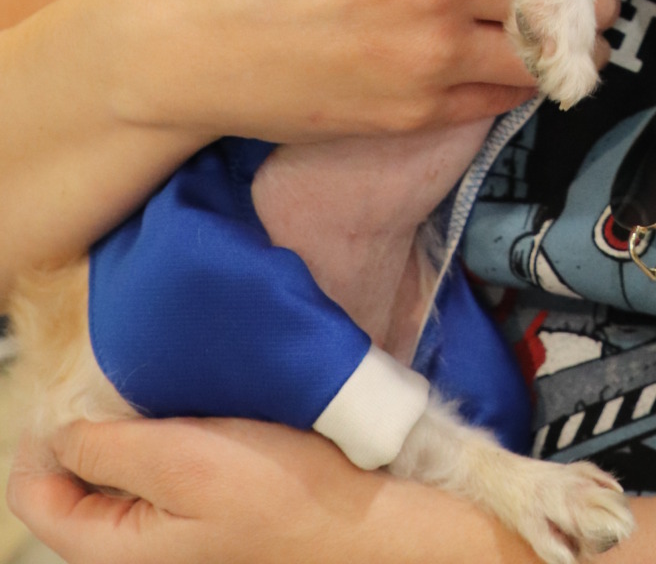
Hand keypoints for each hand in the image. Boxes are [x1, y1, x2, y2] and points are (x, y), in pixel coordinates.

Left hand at [7, 417, 465, 563]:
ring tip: (149, 383)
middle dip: (83, 425)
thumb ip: (106, 448)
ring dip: (121, 426)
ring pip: (112, 473)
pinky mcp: (197, 510)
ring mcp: (165, 531)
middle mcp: (130, 548)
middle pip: (70, 483)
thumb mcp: (181, 460)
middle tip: (115, 374)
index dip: (41, 434)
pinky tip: (182, 403)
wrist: (355, 516)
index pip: (33, 494)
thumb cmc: (276, 491)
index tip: (75, 383)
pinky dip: (156, 433)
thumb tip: (57, 431)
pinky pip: (151, 472)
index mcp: (110, 550)